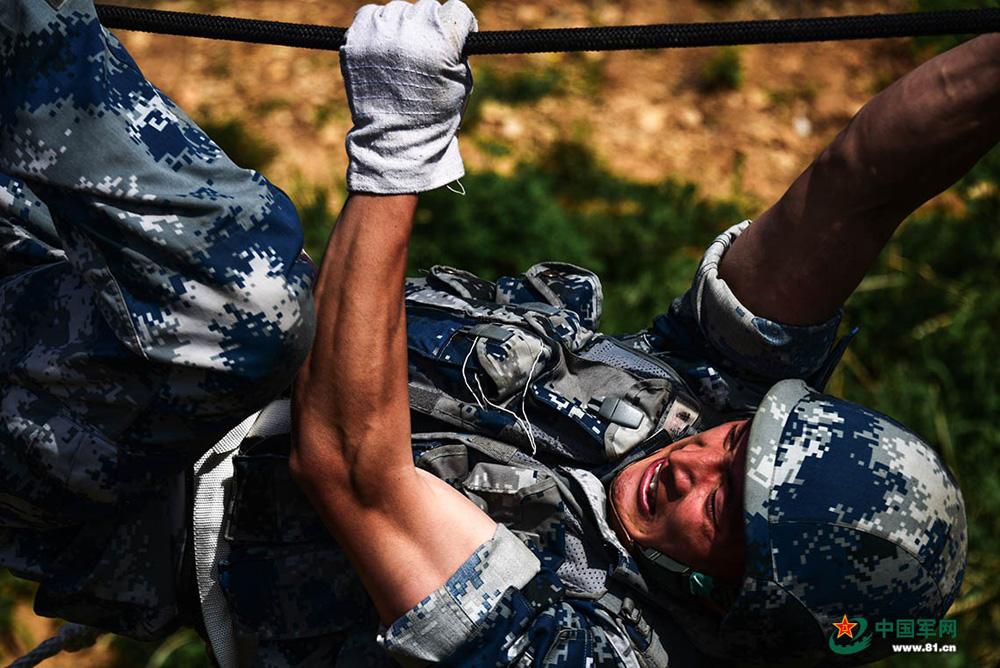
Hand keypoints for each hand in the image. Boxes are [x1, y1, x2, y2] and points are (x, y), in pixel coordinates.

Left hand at [340, 0, 477, 193]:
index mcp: (441, 40)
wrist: (394, 139)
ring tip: (403, 57)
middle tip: (425, 54)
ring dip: (403, 26)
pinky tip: (384, 51)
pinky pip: (370, 14)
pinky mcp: (356, 39)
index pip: (456, 9)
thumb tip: (446, 22)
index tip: (453, 41)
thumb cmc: (434, 114)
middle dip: (430, 27)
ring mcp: (380, 33)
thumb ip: (457, 47)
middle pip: (427, 7)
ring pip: (398, 9)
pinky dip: (377, 27)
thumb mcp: (461, 81)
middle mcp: (410, 30)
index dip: (458, 26)